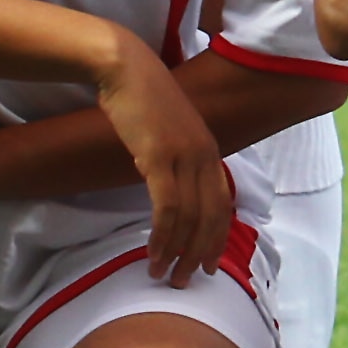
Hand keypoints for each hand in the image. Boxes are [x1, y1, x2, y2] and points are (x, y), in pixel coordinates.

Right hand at [89, 28, 236, 283]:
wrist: (125, 67)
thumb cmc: (141, 97)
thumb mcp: (169, 130)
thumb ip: (178, 156)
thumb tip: (172, 185)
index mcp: (209, 149)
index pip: (222, 202)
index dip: (216, 236)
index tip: (207, 263)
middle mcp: (204, 154)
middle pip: (212, 216)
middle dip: (200, 252)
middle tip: (186, 280)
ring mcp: (185, 156)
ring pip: (190, 218)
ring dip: (177, 252)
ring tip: (164, 275)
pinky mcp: (160, 157)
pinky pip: (167, 208)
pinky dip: (163, 236)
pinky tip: (153, 253)